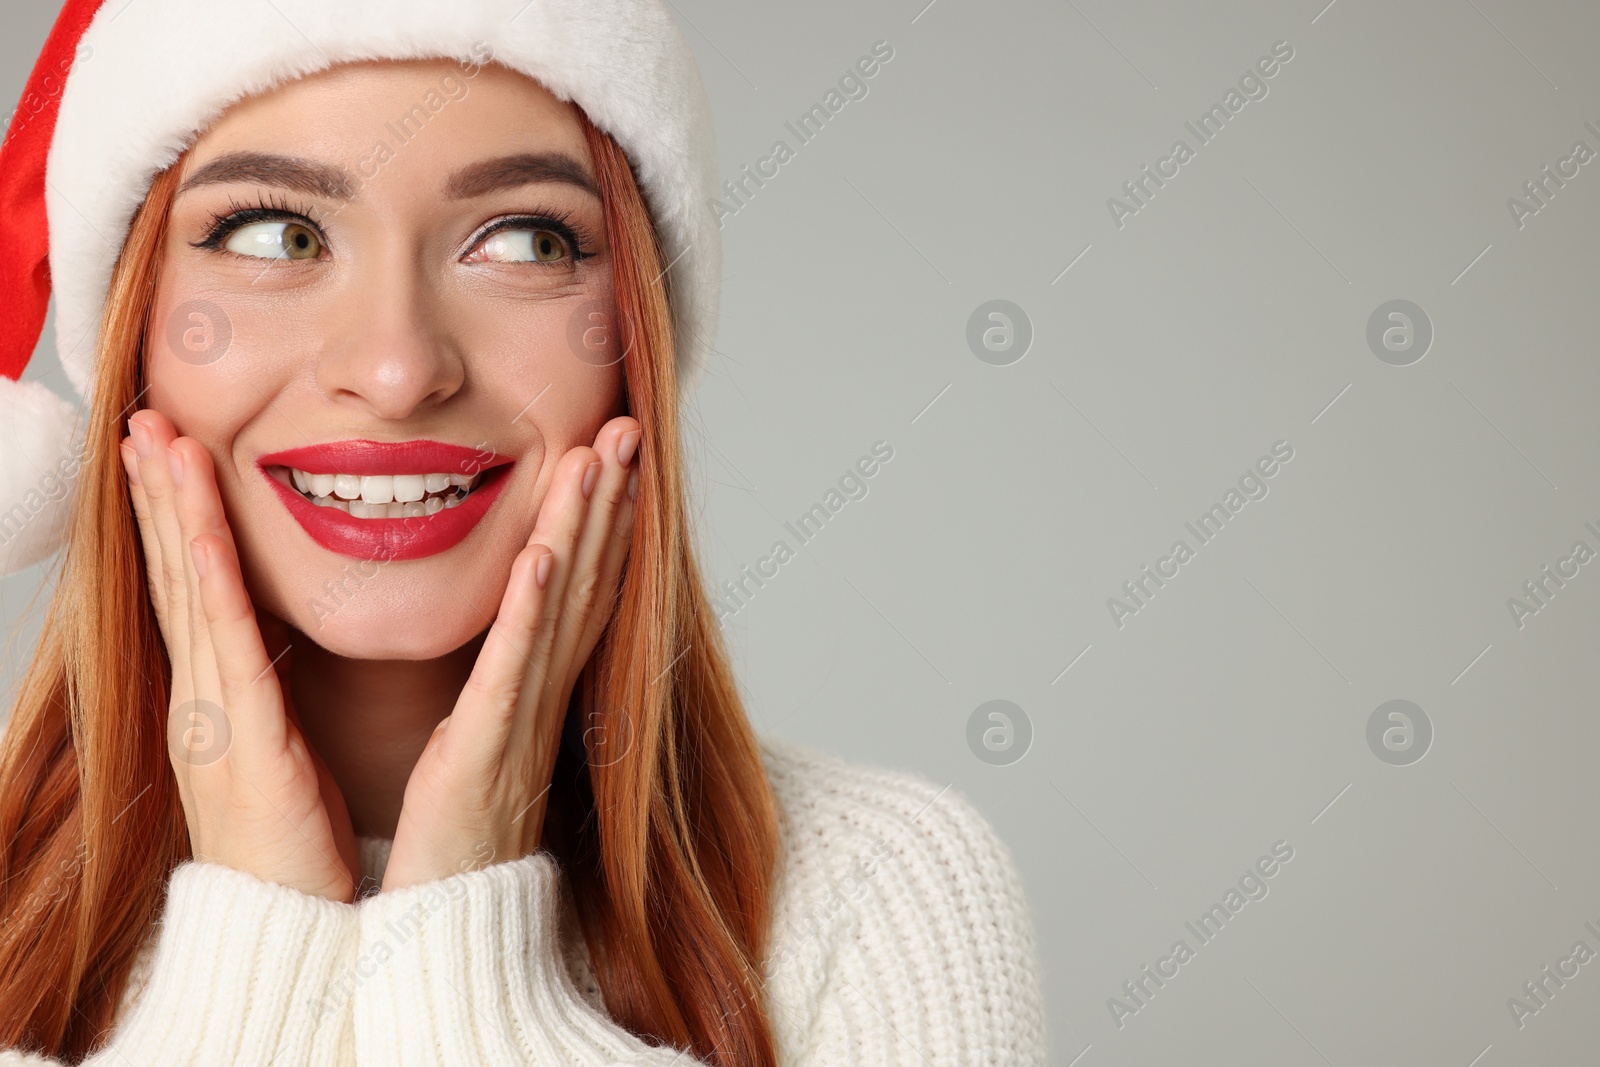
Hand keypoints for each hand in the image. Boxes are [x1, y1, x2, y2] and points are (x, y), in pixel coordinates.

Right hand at [123, 409, 359, 901]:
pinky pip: (226, 650)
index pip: (190, 587)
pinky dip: (208, 585)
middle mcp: (200, 694)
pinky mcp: (243, 741)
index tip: (164, 450)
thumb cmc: (288, 840)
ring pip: (190, 594)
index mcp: (214, 694)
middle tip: (142, 420)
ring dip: (171, 514)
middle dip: (155, 495)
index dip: (170, 516)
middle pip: (172, 575)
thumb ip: (265, 689)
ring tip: (158, 443)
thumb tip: (270, 641)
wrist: (282, 923)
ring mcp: (211, 716)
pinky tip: (197, 533)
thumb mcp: (273, 746)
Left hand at [381, 416, 640, 890]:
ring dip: (583, 528)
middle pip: (588, 581)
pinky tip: (544, 552)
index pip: (581, 588)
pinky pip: (511, 669)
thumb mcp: (478, 743)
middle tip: (626, 426)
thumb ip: (495, 685)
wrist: (447, 931)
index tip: (614, 453)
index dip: (605, 519)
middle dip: (609, 502)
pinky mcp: (482, 752)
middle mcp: (542, 696)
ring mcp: (519, 722)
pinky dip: (531, 609)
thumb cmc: (454, 842)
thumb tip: (505, 638)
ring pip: (559, 607)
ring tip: (597, 457)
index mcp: (534, 690)